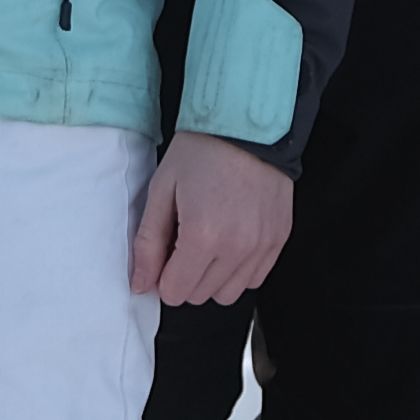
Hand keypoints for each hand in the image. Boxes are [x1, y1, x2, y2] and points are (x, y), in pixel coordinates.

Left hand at [131, 131, 295, 305]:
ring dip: (212, 277)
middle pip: (199, 295)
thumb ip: (148, 243)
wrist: (247, 124)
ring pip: (228, 294)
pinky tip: (231, 240)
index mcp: (202, 235)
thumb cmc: (201, 151)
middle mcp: (237, 248)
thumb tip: (140, 285)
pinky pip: (254, 279)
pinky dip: (238, 270)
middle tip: (185, 239)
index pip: (174, 292)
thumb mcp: (162, 189)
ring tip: (210, 241)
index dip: (162, 275)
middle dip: (185, 275)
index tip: (165, 250)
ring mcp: (262, 246)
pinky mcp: (280, 239)